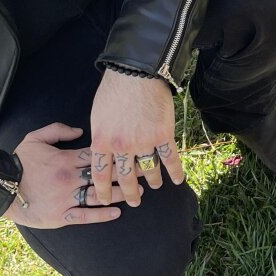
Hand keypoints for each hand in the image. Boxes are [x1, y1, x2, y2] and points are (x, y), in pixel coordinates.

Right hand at [2, 121, 131, 227]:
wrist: (1, 188)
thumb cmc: (19, 162)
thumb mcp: (35, 138)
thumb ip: (57, 130)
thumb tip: (80, 129)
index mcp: (66, 159)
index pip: (97, 155)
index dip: (117, 154)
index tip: (135, 151)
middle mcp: (69, 178)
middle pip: (103, 175)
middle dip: (125, 173)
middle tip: (146, 172)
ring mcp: (66, 198)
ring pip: (98, 196)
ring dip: (119, 194)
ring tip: (137, 193)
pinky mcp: (60, 215)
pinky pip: (84, 216)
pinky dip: (100, 215)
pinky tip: (116, 213)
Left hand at [88, 70, 184, 206]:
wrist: (135, 73)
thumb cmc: (113, 90)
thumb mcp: (97, 116)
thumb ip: (101, 136)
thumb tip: (104, 149)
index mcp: (102, 142)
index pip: (100, 175)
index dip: (103, 191)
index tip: (106, 200)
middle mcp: (122, 147)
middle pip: (125, 177)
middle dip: (129, 193)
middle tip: (133, 201)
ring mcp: (143, 142)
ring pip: (148, 170)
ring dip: (153, 181)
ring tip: (155, 187)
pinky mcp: (163, 135)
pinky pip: (170, 158)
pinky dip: (175, 171)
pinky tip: (178, 179)